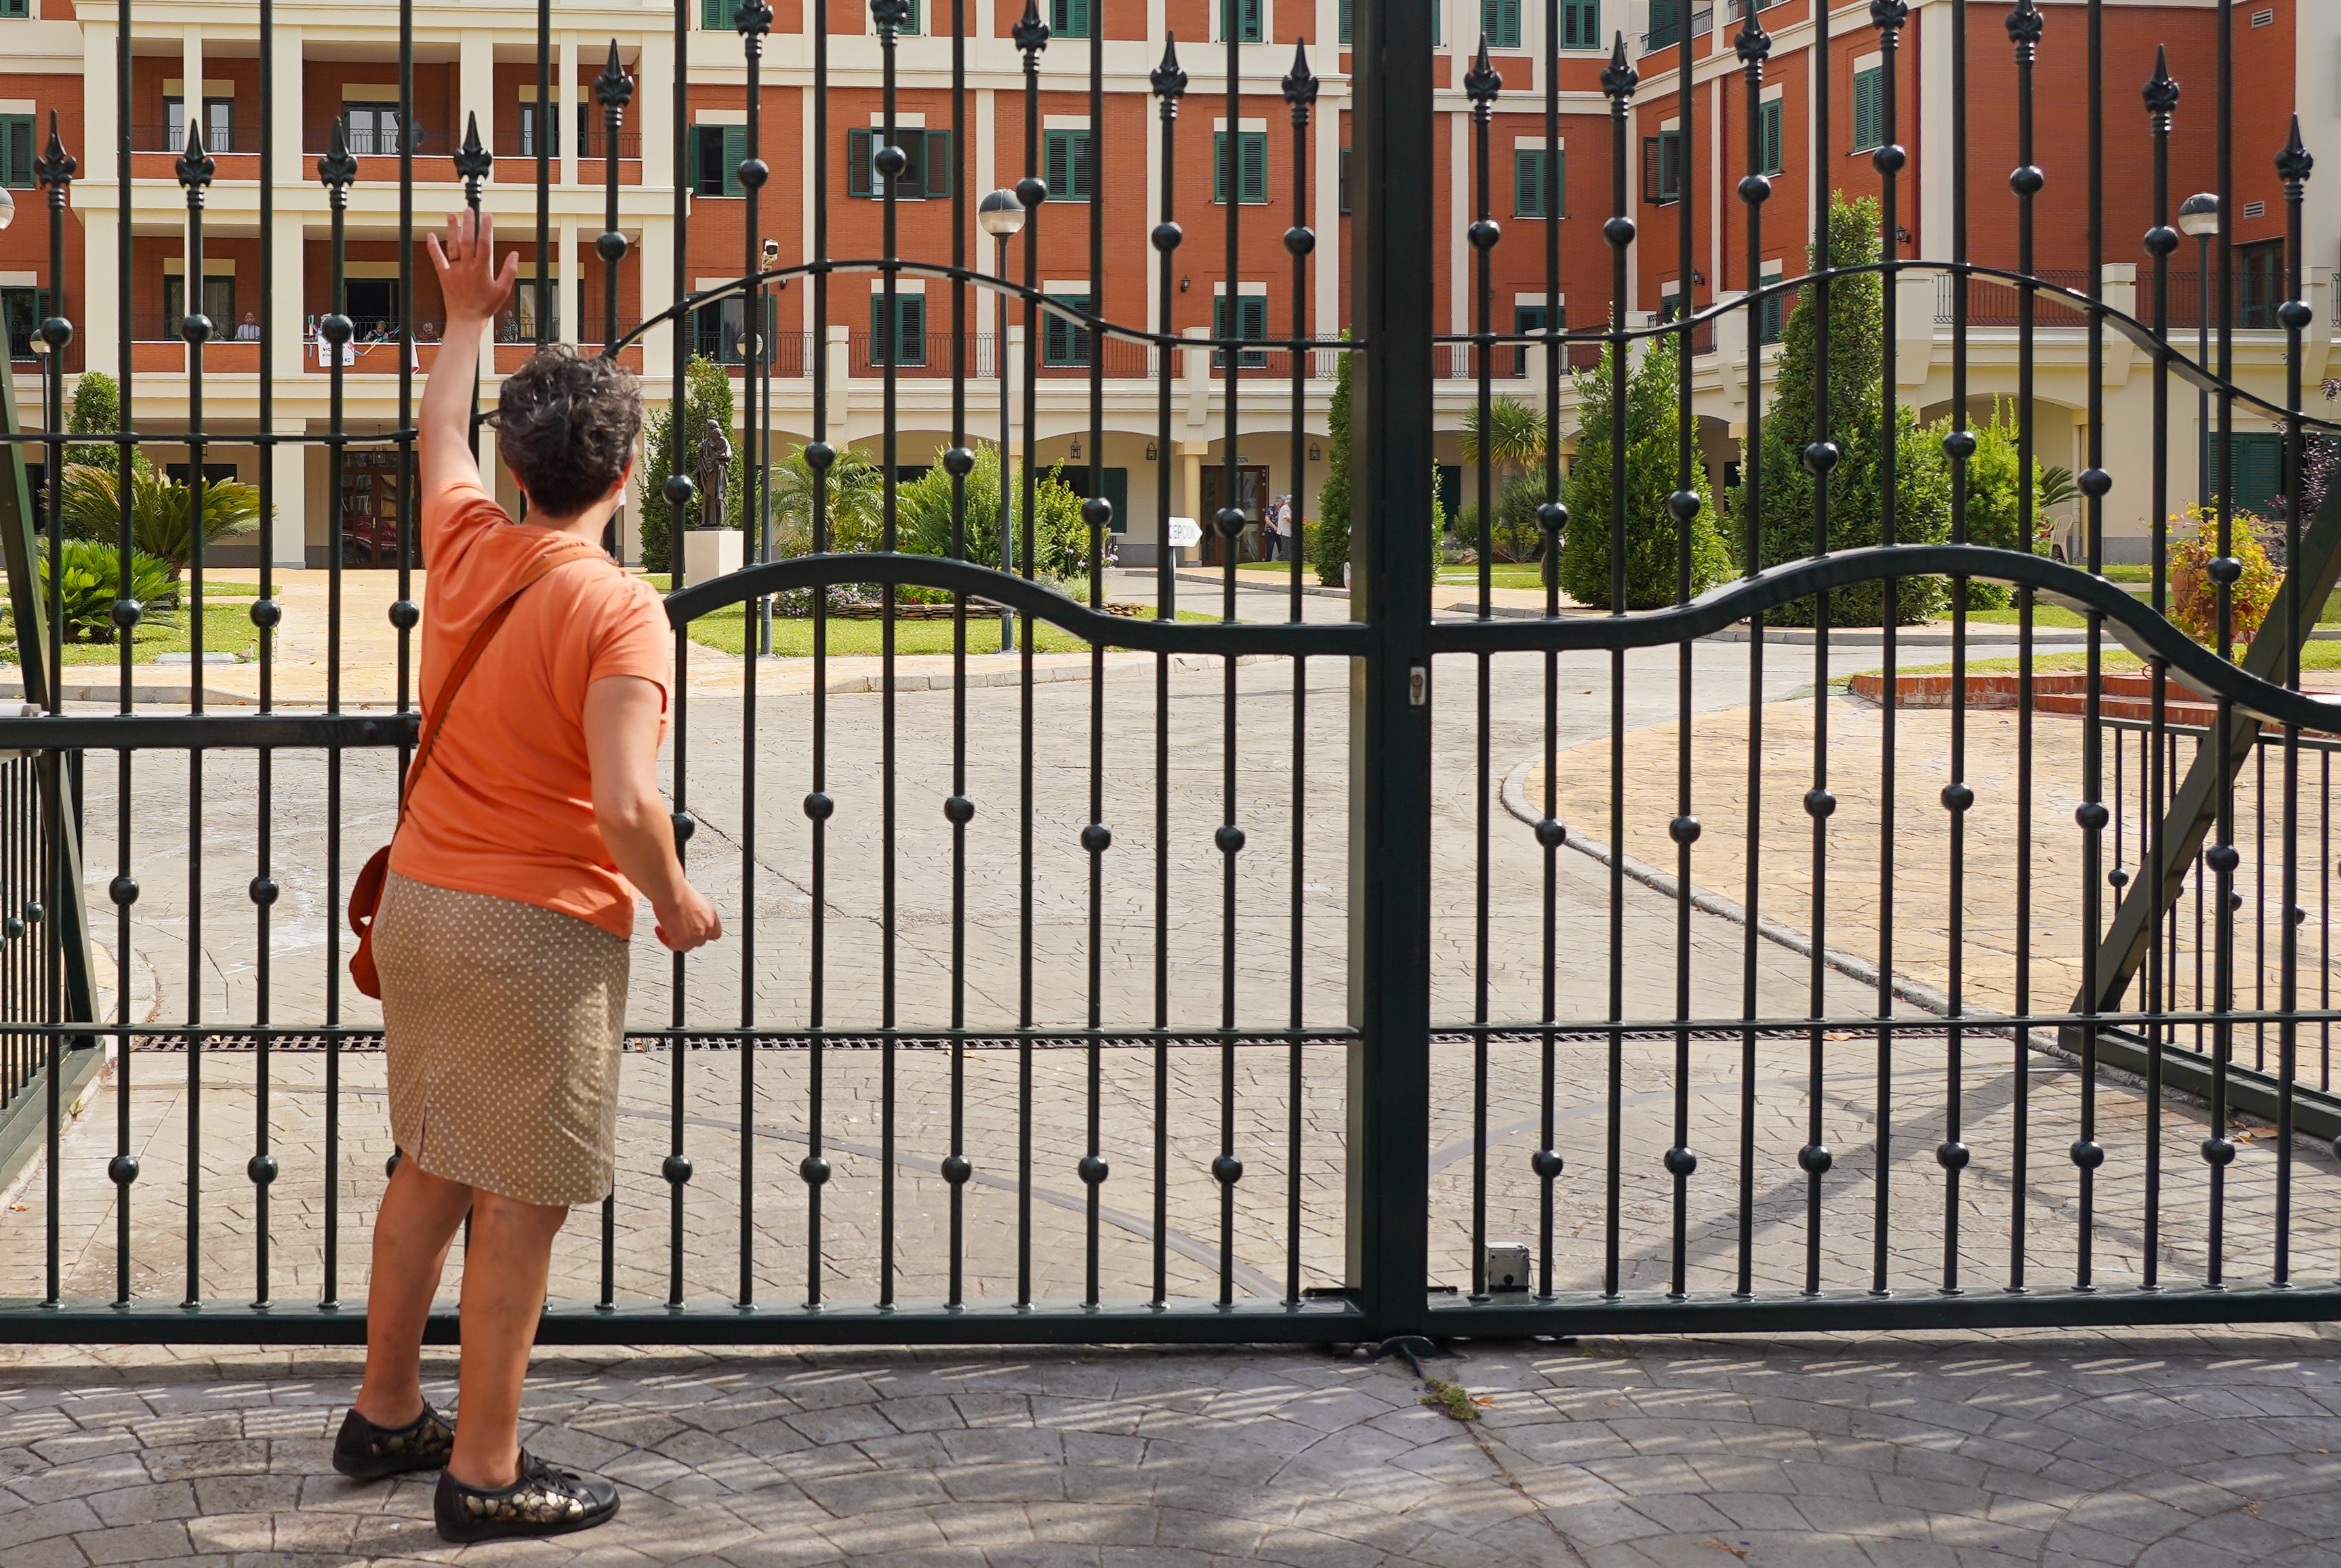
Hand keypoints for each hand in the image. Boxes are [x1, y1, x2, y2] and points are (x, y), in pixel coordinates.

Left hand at [425, 209, 518, 329]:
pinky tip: (431, 235)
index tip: (487, 215)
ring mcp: (454, 271)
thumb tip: (514, 254)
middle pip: (467, 240)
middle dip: (468, 223)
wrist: (466, 320)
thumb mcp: (503, 290)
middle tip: (469, 210)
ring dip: (451, 229)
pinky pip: (438, 259)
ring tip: (452, 215)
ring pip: (453, 246)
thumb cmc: (485, 307)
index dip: (486, 227)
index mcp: (482, 270)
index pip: (485, 243)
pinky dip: (433, 247)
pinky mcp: (444, 276)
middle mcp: (467, 267)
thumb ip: (509, 271)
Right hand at [653, 884, 721, 951]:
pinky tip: (660, 929)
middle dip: (687, 935)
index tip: (693, 931)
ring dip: (676, 938)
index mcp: (711, 916)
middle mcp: (707, 927)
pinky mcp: (684, 942)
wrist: (673, 893)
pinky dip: (665, 939)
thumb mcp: (694, 902)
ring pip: (687, 945)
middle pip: (699, 940)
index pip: (714, 933)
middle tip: (675, 928)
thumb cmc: (679, 891)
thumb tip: (688, 918)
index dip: (702, 933)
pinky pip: (674, 947)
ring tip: (666, 927)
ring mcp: (697, 936)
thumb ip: (696, 914)